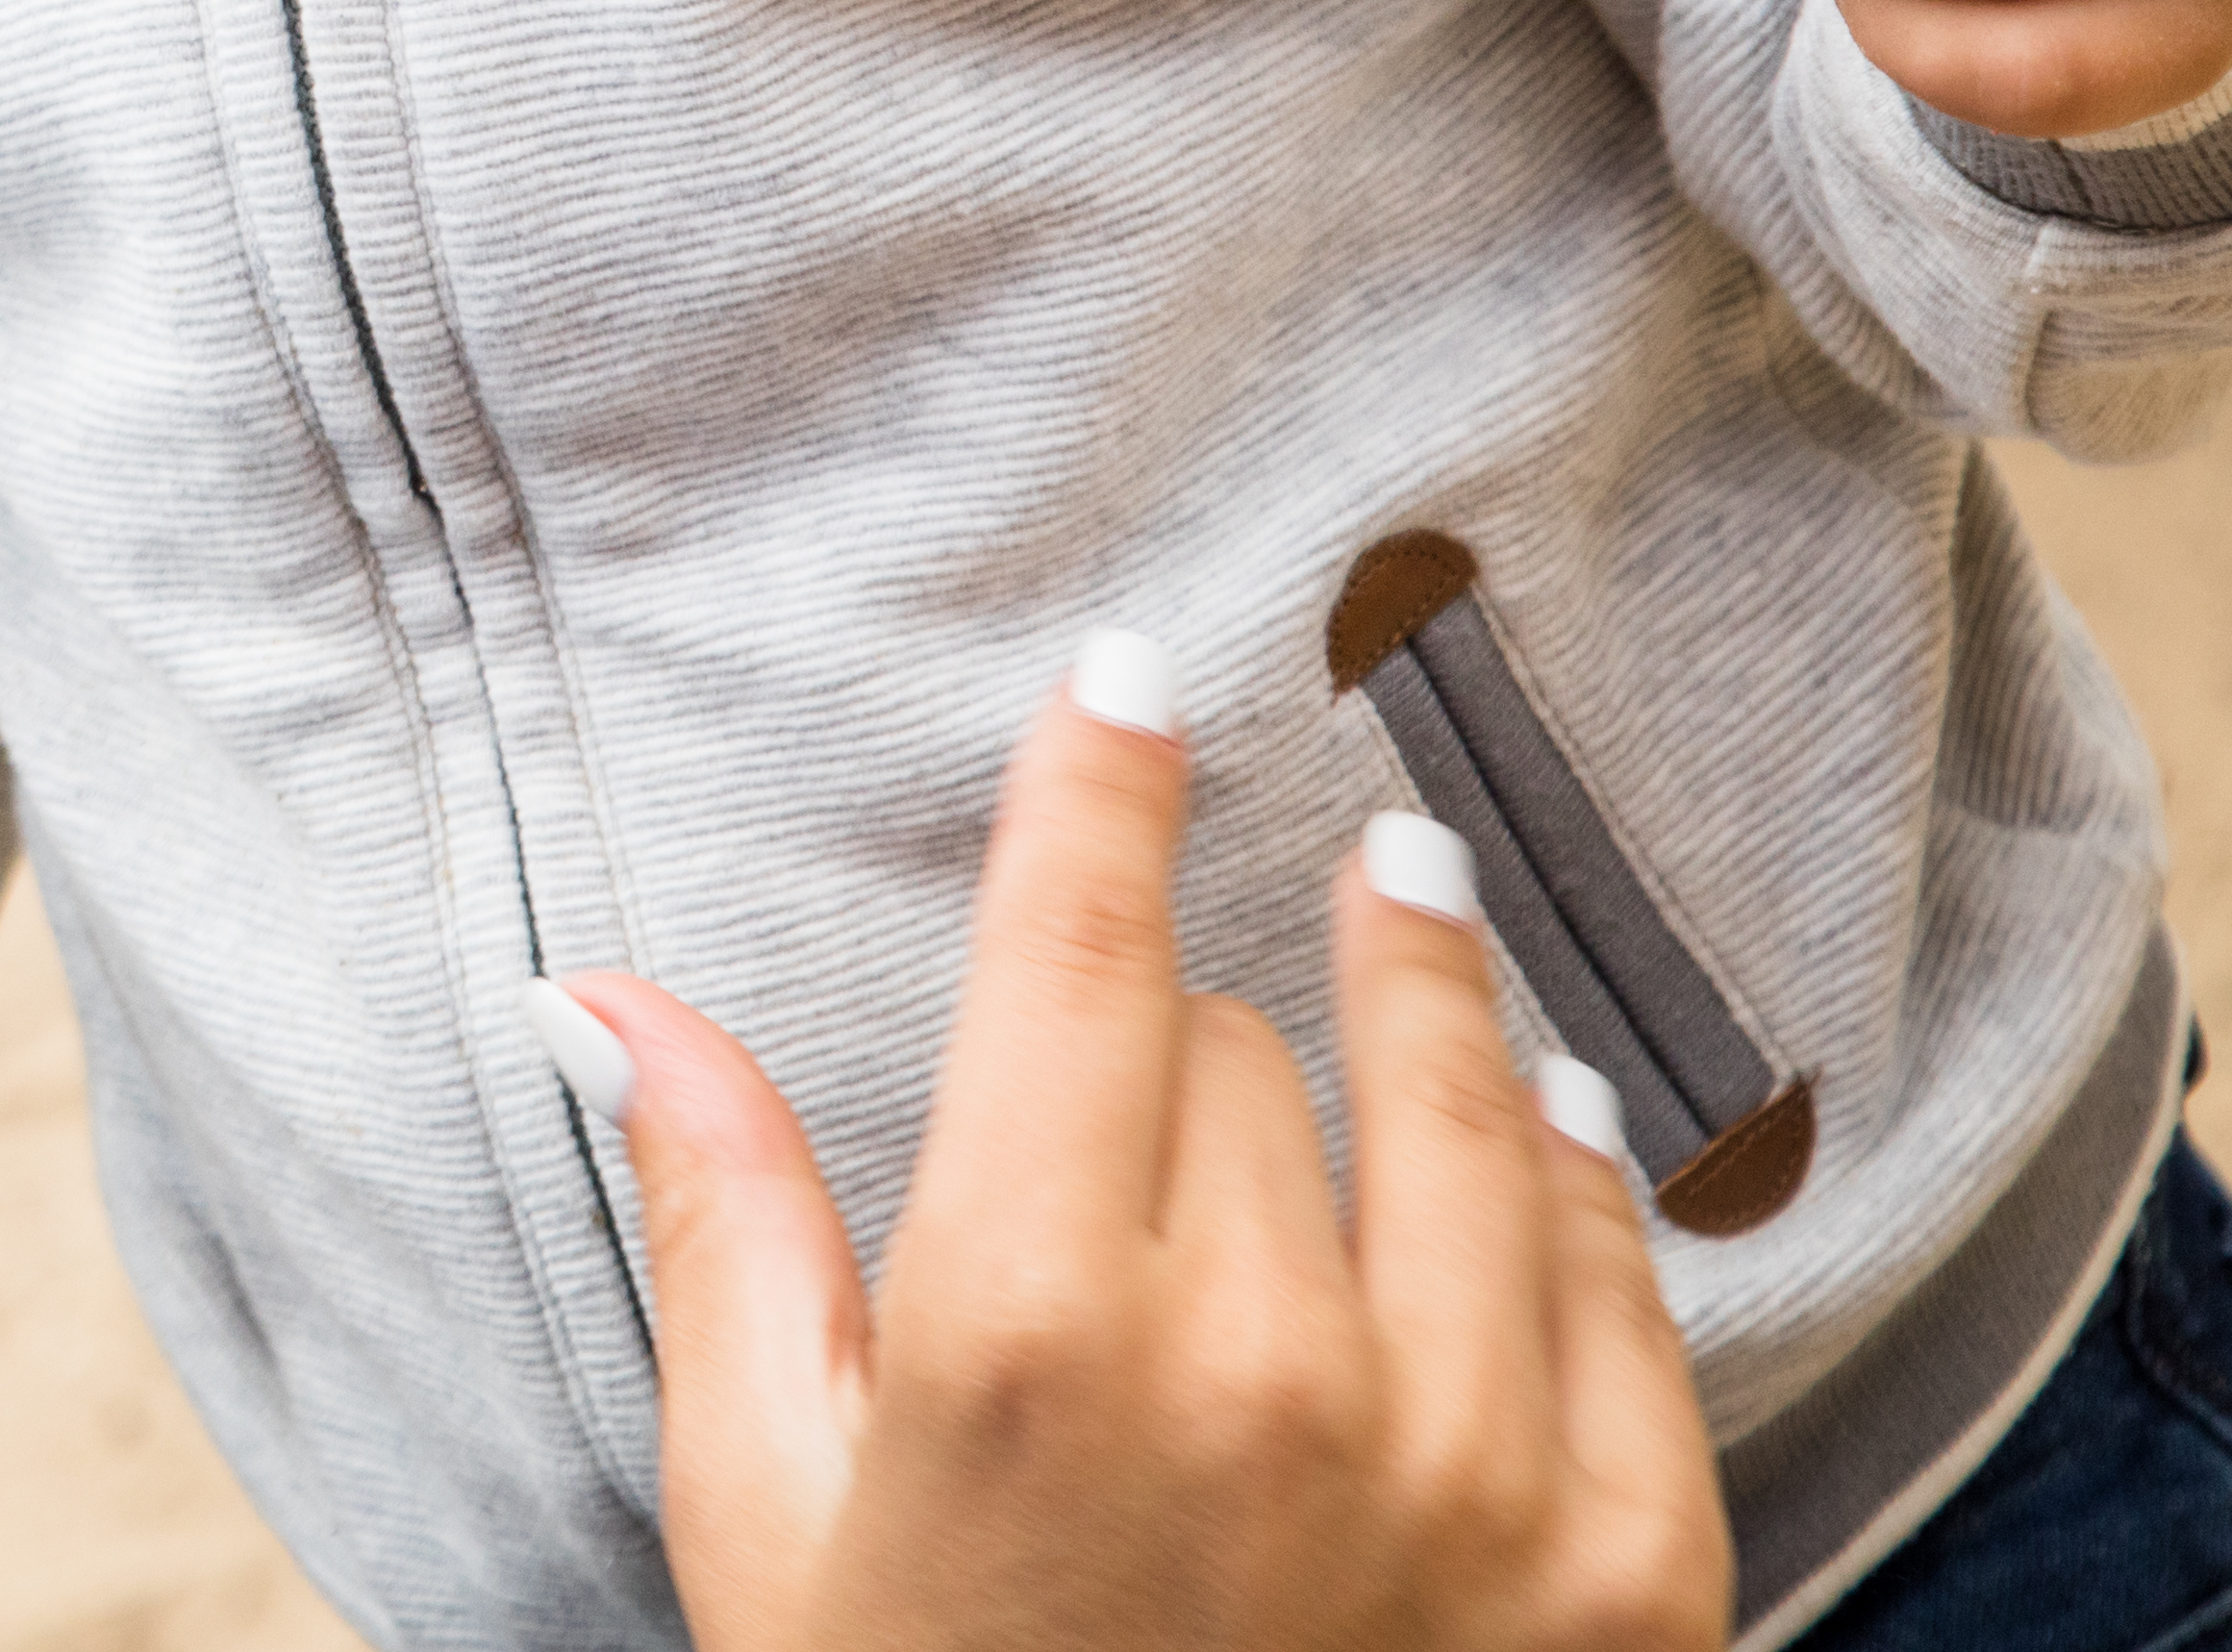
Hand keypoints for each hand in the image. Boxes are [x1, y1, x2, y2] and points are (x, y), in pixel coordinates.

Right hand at [547, 671, 1726, 1651]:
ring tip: (1419, 912)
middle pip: (1241, 1041)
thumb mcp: (765, 1512)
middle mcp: (1263, 1373)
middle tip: (1177, 997)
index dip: (1098, 785)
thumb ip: (718, 1224)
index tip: (1128, 669)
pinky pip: (1620, 1281)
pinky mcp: (1629, 1570)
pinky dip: (1576, 1183)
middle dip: (1190, 1013)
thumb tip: (602, 993)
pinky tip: (1537, 1122)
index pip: (1081, 953)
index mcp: (1022, 1335)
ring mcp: (1471, 1470)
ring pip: (1463, 1109)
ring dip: (1429, 1005)